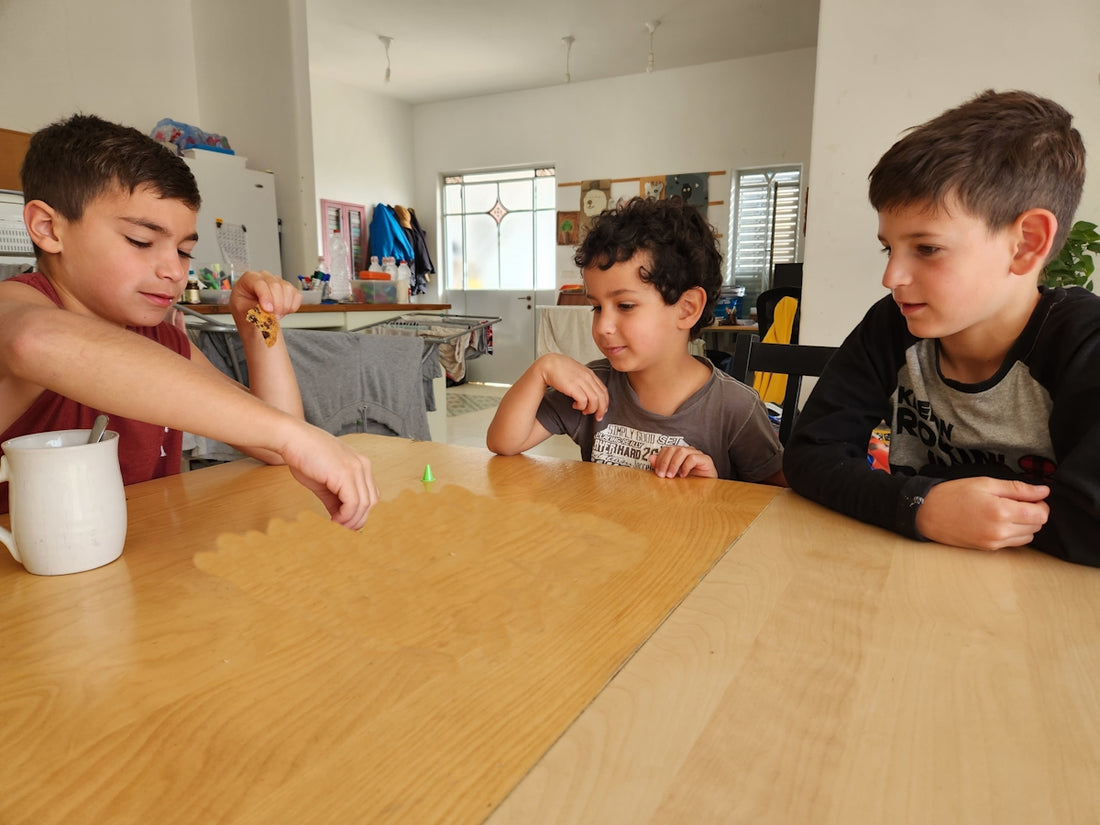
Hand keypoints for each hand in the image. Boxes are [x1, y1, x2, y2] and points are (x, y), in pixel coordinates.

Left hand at [229, 270, 302, 318]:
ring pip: (287, 289)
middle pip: (275, 285)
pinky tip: (283, 311)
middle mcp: (264, 277)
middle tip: (273, 317)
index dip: (266, 297)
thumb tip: (265, 311)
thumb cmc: (245, 311)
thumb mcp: (242, 313)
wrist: (252, 317)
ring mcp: (277, 281)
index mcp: (249, 278)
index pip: (259, 283)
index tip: (268, 310)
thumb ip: (253, 310)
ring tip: (276, 315)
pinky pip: (296, 296)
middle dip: (276, 304)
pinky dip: (292, 307)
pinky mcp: (288, 288)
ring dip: (284, 306)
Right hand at [280, 424, 380, 529]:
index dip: (361, 513)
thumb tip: (339, 518)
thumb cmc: (304, 456)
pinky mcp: (346, 474)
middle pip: (371, 502)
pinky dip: (346, 516)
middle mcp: (363, 465)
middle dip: (359, 520)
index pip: (370, 495)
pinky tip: (335, 520)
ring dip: (352, 521)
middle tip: (344, 531)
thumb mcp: (324, 481)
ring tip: (337, 527)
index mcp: (360, 465)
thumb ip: (335, 499)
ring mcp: (356, 468)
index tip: (348, 525)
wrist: (292, 438)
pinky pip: (353, 503)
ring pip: (365, 504)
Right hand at [539, 354, 608, 420]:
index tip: (602, 410)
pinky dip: (581, 406)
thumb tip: (590, 392)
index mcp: (590, 374)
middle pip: (602, 397)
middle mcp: (588, 377)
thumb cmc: (560, 369)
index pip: (604, 390)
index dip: (605, 403)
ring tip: (584, 411)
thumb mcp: (577, 372)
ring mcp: (581, 382)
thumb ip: (585, 380)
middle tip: (598, 417)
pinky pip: (583, 401)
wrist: (549, 364)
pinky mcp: (573, 387)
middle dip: (601, 410)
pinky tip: (575, 406)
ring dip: (591, 409)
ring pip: (595, 400)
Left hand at [649, 445, 717, 478]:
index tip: (657, 472)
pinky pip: (693, 458)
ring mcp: (697, 454)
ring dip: (674, 464)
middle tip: (662, 475)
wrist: (707, 490)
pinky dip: (686, 466)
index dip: (660, 459)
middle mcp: (688, 451)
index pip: (666, 449)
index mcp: (679, 453)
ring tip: (671, 476)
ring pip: (682, 451)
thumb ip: (662, 466)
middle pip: (673, 449)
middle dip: (665, 462)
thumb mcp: (673, 475)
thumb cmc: (690, 482)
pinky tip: (683, 475)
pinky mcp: (705, 460)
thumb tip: (651, 458)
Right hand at [916, 477, 1049, 550]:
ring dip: (1025, 524)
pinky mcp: (988, 548)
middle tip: (1016, 502)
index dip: (1040, 503)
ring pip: (1028, 536)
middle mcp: (1001, 530)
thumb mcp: (985, 483)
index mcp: (1001, 511)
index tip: (1030, 496)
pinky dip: (1014, 532)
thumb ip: (1017, 488)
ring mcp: (994, 542)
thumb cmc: (953, 494)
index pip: (1040, 514)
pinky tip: (999, 521)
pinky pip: (1013, 543)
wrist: (927, 513)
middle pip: (1037, 526)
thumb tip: (1043, 491)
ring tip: (1007, 511)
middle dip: (1033, 513)